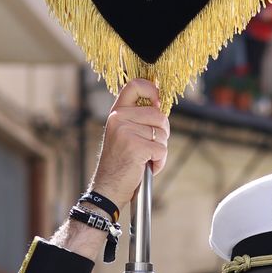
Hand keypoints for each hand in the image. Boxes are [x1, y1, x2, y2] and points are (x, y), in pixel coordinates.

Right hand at [88, 79, 169, 209]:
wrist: (108, 187)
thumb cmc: (120, 162)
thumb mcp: (124, 134)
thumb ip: (138, 118)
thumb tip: (161, 106)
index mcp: (117, 113)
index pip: (135, 85)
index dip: (152, 89)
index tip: (158, 103)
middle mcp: (119, 118)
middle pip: (159, 114)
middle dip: (163, 132)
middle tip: (152, 146)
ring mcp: (126, 132)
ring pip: (162, 133)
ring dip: (160, 150)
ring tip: (147, 158)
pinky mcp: (136, 147)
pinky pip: (161, 149)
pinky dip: (159, 162)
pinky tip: (148, 167)